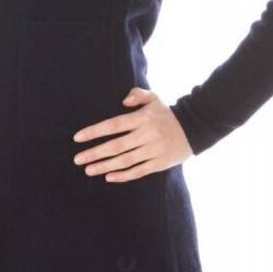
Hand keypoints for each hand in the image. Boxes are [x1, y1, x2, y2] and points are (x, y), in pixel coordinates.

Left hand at [72, 86, 193, 181]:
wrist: (194, 128)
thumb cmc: (167, 113)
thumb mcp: (154, 98)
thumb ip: (137, 94)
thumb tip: (123, 100)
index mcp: (142, 118)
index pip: (114, 124)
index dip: (95, 131)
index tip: (78, 138)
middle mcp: (147, 134)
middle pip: (116, 145)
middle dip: (95, 153)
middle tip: (77, 159)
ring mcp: (154, 150)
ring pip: (125, 160)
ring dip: (105, 166)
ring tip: (88, 170)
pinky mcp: (160, 163)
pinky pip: (139, 171)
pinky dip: (123, 175)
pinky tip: (108, 177)